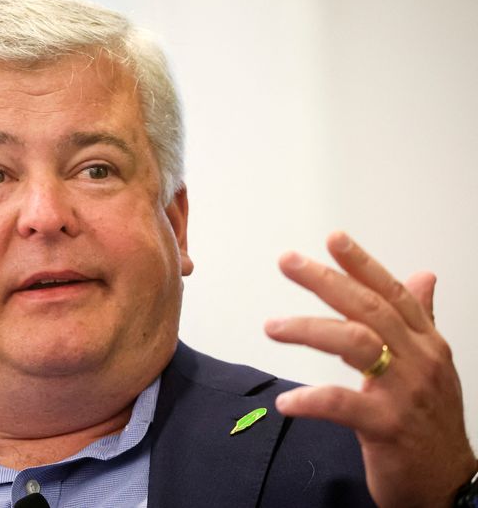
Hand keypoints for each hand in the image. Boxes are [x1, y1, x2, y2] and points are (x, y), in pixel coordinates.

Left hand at [265, 231, 476, 507]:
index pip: (392, 292)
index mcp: (425, 342)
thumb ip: (421, 318)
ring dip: (309, 329)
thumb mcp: (431, 364)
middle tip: (289, 262)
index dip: (362, 263)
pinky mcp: (387, 426)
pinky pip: (342, 405)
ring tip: (272, 327)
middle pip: (369, 308)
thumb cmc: (430, 421)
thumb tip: (423, 276)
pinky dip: (311, 400)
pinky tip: (285, 402)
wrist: (448, 482)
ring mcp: (404, 392)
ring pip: (356, 343)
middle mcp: (418, 359)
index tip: (333, 239)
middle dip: (325, 281)